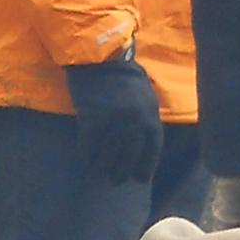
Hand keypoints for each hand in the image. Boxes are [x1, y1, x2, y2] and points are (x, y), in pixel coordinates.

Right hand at [64, 54, 161, 185]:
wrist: (99, 59)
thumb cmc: (123, 77)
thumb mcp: (145, 97)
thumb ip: (146, 119)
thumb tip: (144, 144)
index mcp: (150, 115)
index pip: (152, 149)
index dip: (146, 167)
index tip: (140, 178)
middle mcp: (134, 122)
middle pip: (129, 157)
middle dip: (122, 172)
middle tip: (117, 180)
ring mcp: (113, 123)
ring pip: (108, 156)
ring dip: (103, 167)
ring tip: (100, 172)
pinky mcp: (92, 121)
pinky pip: (89, 147)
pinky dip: (87, 156)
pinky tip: (87, 161)